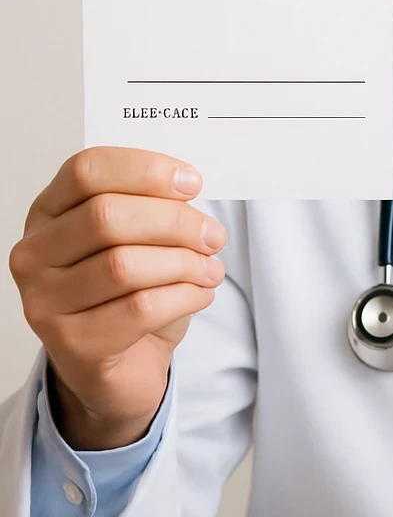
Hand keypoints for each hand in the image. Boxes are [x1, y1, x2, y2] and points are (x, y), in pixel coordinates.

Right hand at [8, 148, 226, 450]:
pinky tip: (200, 294)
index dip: (145, 170)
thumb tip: (187, 188)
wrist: (122, 364)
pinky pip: (140, 309)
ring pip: (124, 265)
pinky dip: (185, 296)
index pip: (87, 171)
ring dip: (185, 263)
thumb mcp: (140, 235)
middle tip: (213, 235)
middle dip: (175, 222)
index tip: (192, 182)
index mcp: (50, 211)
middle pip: (107, 217)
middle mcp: (35, 254)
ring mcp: (45, 302)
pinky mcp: (72, 345)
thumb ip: (154, 205)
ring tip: (211, 269)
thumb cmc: (132, 290)